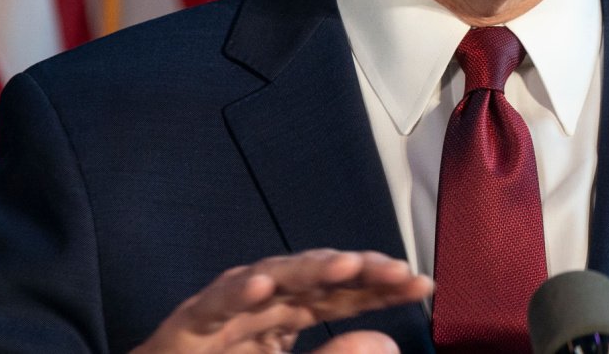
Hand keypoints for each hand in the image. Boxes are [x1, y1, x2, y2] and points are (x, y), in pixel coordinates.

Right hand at [132, 249, 431, 353]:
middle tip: (398, 270)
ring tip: (345, 266)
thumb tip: (388, 342)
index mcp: (285, 318)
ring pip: (268, 279)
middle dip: (356, 269)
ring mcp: (224, 312)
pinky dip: (234, 293)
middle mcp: (259, 305)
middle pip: (313, 279)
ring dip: (305, 269)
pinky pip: (212, 306)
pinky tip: (261, 285)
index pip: (341, 295)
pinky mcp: (185, 327)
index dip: (380, 287)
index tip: (423, 284)